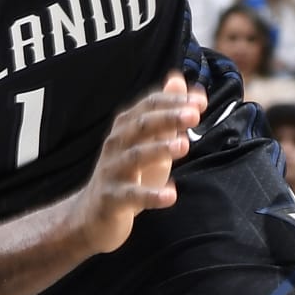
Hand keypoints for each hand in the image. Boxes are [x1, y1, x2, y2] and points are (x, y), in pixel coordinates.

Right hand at [71, 73, 205, 255]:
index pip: (149, 105)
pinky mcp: (111, 199)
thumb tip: (179, 78)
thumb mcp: (149, 142)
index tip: (201, 101)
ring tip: (184, 145)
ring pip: (135, 156)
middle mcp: (116, 144)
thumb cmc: (128, 175)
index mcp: (126, 127)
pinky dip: (151, 195)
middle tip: (194, 115)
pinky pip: (132, 195)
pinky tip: (171, 195)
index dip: (174, 101)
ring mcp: (112, 170)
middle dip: (168, 118)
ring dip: (160, 149)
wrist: (93, 215)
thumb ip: (165, 113)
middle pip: (141, 125)